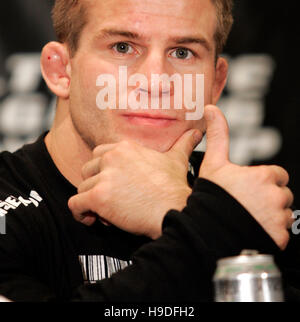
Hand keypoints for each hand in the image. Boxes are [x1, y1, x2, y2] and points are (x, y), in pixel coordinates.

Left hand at [68, 129, 201, 238]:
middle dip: (95, 185)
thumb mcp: (177, 160)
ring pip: (82, 188)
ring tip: (107, 212)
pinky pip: (75, 204)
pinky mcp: (98, 197)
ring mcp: (104, 177)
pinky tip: (92, 218)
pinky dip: (79, 213)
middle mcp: (112, 157)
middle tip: (110, 199)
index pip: (99, 155)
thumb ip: (183, 143)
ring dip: (90, 201)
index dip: (104, 171)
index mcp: (125, 147)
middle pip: (87, 170)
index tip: (113, 184)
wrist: (174, 210)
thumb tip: (196, 133)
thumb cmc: (175, 188)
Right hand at [199, 104, 293, 249]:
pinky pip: (282, 233)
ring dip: (272, 216)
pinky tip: (252, 230)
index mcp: (263, 176)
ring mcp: (279, 218)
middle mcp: (275, 196)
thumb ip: (218, 135)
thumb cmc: (210, 198)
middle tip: (247, 204)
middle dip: (269, 198)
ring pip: (284, 214)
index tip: (249, 188)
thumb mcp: (213, 164)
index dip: (264, 181)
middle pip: (282, 195)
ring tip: (249, 218)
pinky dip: (271, 233)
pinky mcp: (279, 237)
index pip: (277, 175)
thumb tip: (211, 109)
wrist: (208, 233)